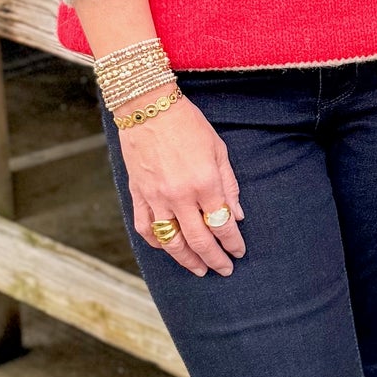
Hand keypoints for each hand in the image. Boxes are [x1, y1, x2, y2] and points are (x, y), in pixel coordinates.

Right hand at [117, 95, 244, 275]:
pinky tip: (169, 248)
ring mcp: (155, 197)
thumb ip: (228, 184)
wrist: (147, 106)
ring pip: (172, 242)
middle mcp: (179, 195)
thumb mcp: (218, 149)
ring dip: (187, 260)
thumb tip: (236, 215)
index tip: (239, 252)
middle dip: (215, 259)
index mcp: (204, 183)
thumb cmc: (187, 124)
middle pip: (199, 240)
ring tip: (199, 270)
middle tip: (224, 269)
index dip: (233, 243)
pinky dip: (157, 243)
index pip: (222, 224)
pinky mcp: (138, 194)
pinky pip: (146, 228)